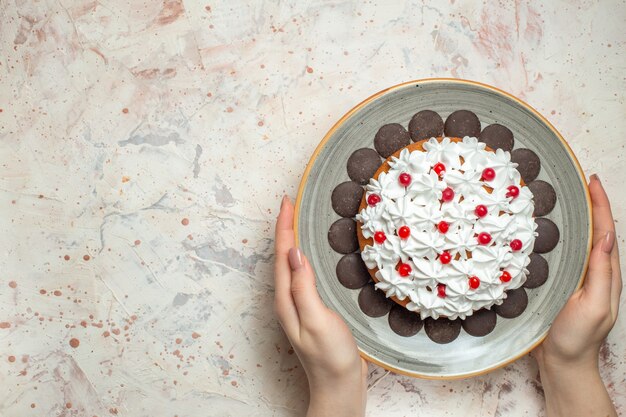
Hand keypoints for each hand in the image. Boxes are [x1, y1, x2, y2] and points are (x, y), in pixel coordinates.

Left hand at [274, 196, 367, 416]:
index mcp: (287, 299)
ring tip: (298, 220)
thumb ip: (304, 287)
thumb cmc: (330, 357)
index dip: (284, 227)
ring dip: (294, 240)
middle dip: (286, 228)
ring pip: (293, 264)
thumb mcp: (317, 320)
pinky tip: (313, 253)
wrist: (339, 385)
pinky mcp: (313, 308)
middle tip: (291, 203)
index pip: (283, 255)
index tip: (287, 202)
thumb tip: (294, 253)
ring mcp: (300, 305)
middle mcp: (289, 299)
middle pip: (284, 256)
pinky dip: (306, 257)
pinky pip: (305, 274)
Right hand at [533, 174, 619, 416]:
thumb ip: (602, 273)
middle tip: (577, 181)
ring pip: (581, 240)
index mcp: (606, 274)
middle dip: (591, 204)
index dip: (601, 204)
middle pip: (596, 230)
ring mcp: (580, 278)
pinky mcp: (564, 283)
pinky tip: (548, 230)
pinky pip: (567, 253)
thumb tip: (607, 237)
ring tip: (564, 197)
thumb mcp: (593, 306)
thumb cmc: (577, 338)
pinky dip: (563, 235)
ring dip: (577, 217)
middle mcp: (595, 272)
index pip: (606, 231)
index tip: (591, 180)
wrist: (563, 363)